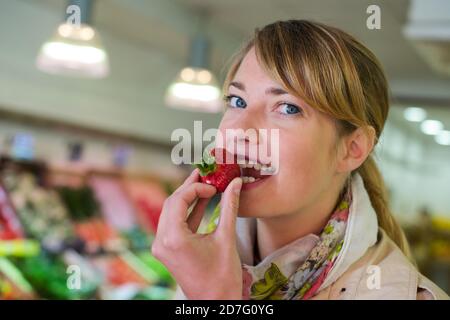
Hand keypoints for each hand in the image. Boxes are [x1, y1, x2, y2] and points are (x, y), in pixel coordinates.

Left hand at [151, 169, 242, 298]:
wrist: (215, 303)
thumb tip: (236, 183)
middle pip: (172, 204)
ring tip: (204, 185)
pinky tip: (202, 202)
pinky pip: (175, 225)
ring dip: (188, 199)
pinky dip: (188, 213)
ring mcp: (163, 247)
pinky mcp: (168, 250)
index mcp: (173, 238)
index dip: (196, 187)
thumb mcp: (226, 238)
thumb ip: (230, 207)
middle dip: (189, 188)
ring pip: (172, 213)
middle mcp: (162, 241)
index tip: (214, 184)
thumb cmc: (222, 276)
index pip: (179, 200)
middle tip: (204, 174)